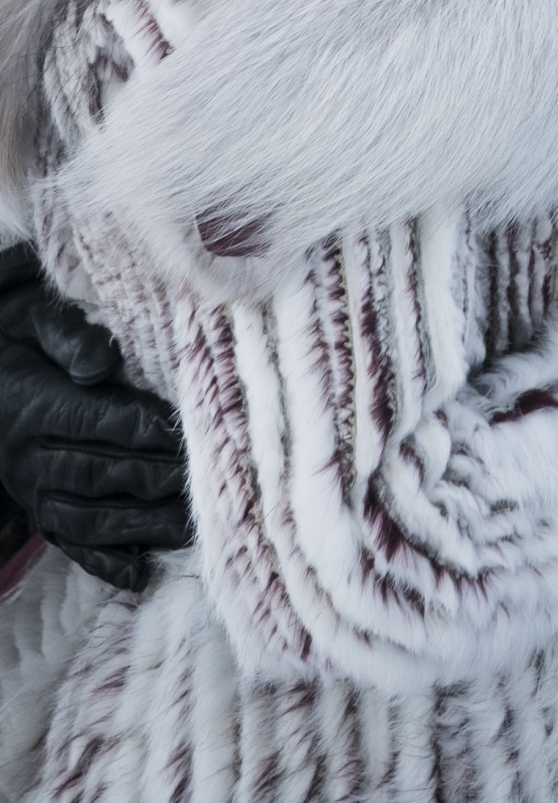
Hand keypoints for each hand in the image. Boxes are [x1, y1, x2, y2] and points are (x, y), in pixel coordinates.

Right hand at [0, 242, 191, 590]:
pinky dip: (104, 562)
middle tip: (201, 480)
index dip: (139, 425)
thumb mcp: (34, 319)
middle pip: (97, 472)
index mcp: (31, 405)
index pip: (93, 420)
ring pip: (89, 516)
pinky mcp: (38, 513)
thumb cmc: (20, 336)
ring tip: (188, 528)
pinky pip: (70, 544)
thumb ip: (68, 336)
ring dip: (140, 526)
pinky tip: (141, 572)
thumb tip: (101, 364)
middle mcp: (28, 456)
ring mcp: (32, 491)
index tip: (182, 428)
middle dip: (152, 477)